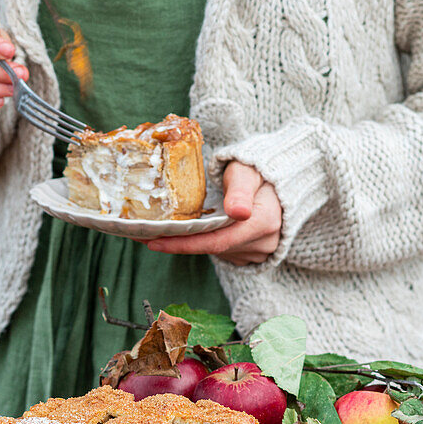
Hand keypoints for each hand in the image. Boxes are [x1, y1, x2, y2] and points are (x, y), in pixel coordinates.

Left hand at [145, 161, 281, 264]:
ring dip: (186, 243)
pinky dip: (200, 242)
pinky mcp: (250, 253)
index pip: (217, 240)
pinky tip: (183, 233)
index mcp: (264, 222)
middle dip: (176, 244)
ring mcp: (257, 252)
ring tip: (156, 232)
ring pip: (214, 251)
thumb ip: (241, 189)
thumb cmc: (259, 170)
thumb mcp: (248, 171)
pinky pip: (220, 250)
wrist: (280, 181)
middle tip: (142, 236)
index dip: (184, 244)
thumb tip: (238, 212)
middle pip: (211, 248)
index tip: (154, 241)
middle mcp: (262, 243)